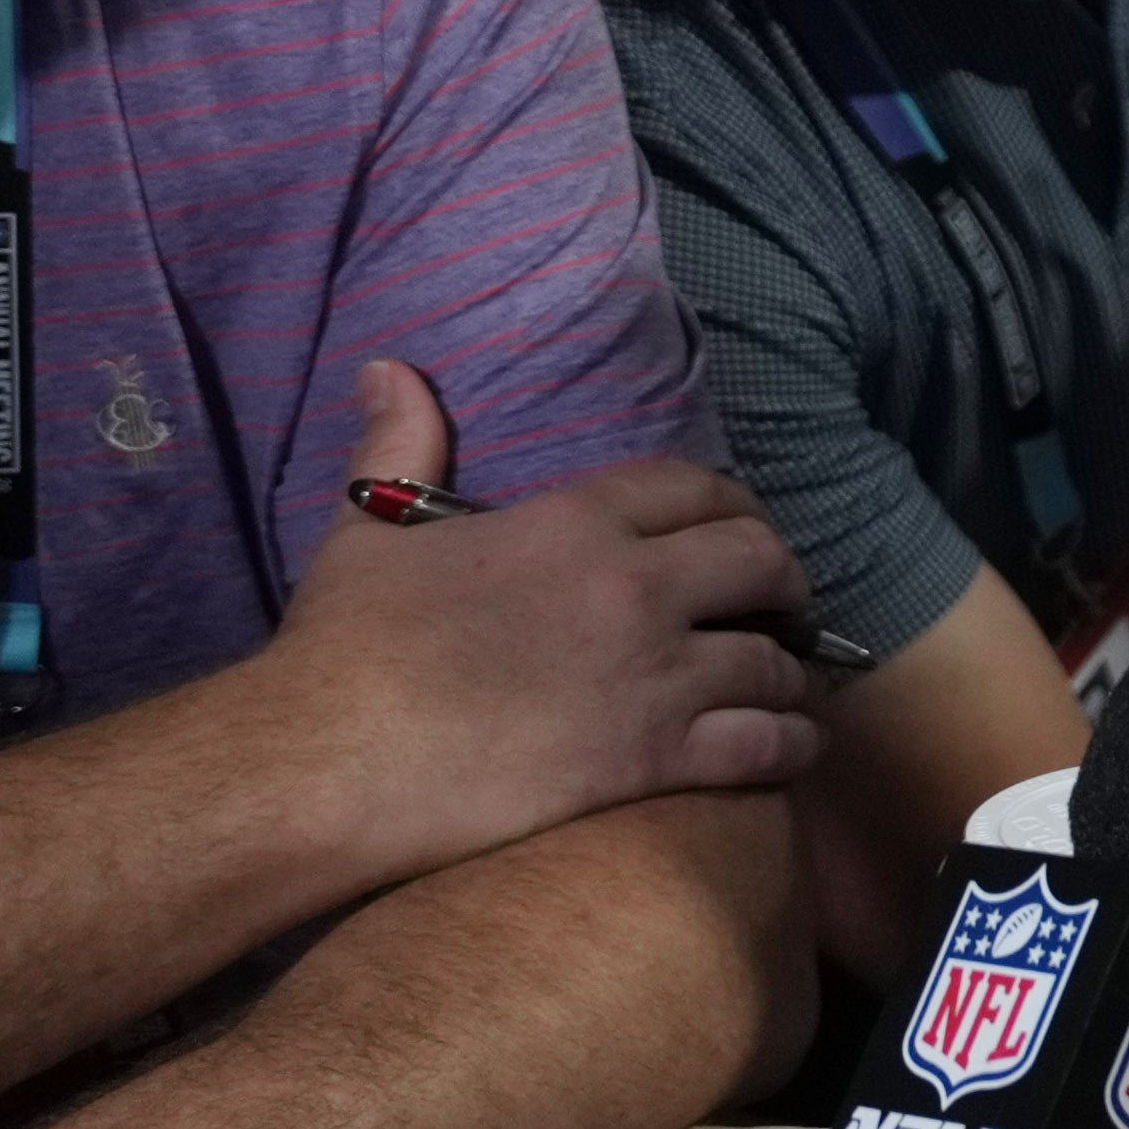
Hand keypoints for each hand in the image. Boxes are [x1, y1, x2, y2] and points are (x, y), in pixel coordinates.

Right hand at [266, 364, 823, 874]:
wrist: (333, 759)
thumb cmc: (344, 648)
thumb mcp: (368, 531)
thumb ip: (398, 446)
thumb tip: (388, 368)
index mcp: (574, 524)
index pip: (692, 487)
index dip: (732, 505)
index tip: (740, 528)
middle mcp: (635, 589)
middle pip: (761, 559)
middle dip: (783, 579)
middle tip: (782, 604)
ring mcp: (655, 676)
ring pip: (774, 659)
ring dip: (790, 670)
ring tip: (787, 682)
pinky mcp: (656, 760)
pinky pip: (766, 745)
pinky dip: (793, 744)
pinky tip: (794, 747)